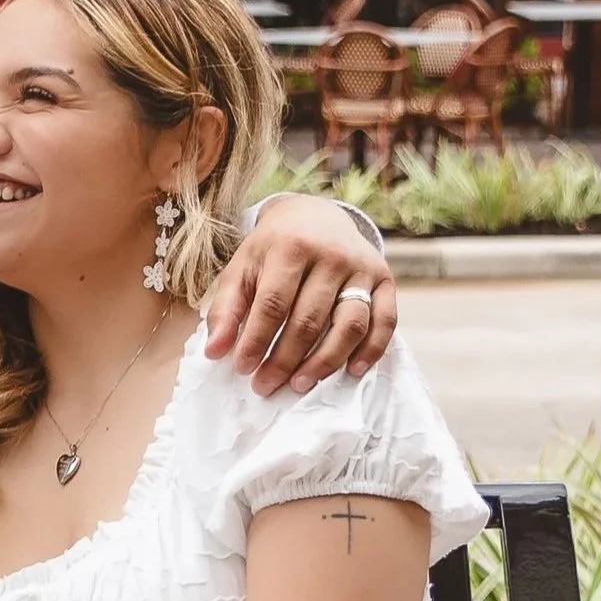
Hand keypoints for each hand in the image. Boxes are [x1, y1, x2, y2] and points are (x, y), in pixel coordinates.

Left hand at [206, 194, 396, 396]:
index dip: (257, 340)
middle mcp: (330, 254)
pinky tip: (351, 371)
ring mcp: (361, 267)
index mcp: (290, 246)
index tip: (244, 369)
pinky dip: (371, 350)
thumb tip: (214, 352)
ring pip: (349, 324)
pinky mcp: (384, 278)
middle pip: (309, 319)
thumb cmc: (273, 250)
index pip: (273, 303)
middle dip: (285, 359)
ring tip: (301, 384)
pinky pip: (385, 321)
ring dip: (325, 361)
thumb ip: (226, 308)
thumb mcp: (242, 268)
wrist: (316, 215)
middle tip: (267, 385)